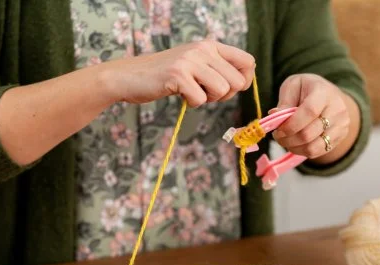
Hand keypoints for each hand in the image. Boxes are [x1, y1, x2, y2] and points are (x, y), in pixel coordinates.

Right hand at [100, 39, 255, 106]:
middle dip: (225, 95)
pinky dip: (192, 103)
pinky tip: (180, 94)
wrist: (131, 76)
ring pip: (223, 90)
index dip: (245, 80)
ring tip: (192, 91)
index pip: (248, 61)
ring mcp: (190, 61)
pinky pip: (201, 99)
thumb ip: (219, 68)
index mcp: (211, 46)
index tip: (229, 88)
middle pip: (238, 82)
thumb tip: (245, 81)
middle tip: (205, 92)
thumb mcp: (197, 64)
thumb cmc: (167, 75)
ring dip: (209, 99)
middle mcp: (203, 49)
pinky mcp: (178, 75)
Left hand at [270, 74, 357, 162]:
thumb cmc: (307, 89)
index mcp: (324, 92)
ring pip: (313, 147)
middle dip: (288, 139)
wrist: (330, 95)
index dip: (291, 125)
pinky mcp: (340, 137)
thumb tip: (274, 116)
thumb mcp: (293, 86)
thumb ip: (285, 101)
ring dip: (294, 148)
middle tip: (278, 136)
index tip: (278, 130)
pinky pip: (318, 152)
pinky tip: (296, 144)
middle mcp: (337, 110)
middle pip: (309, 133)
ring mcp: (341, 126)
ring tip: (285, 141)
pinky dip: (303, 151)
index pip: (310, 112)